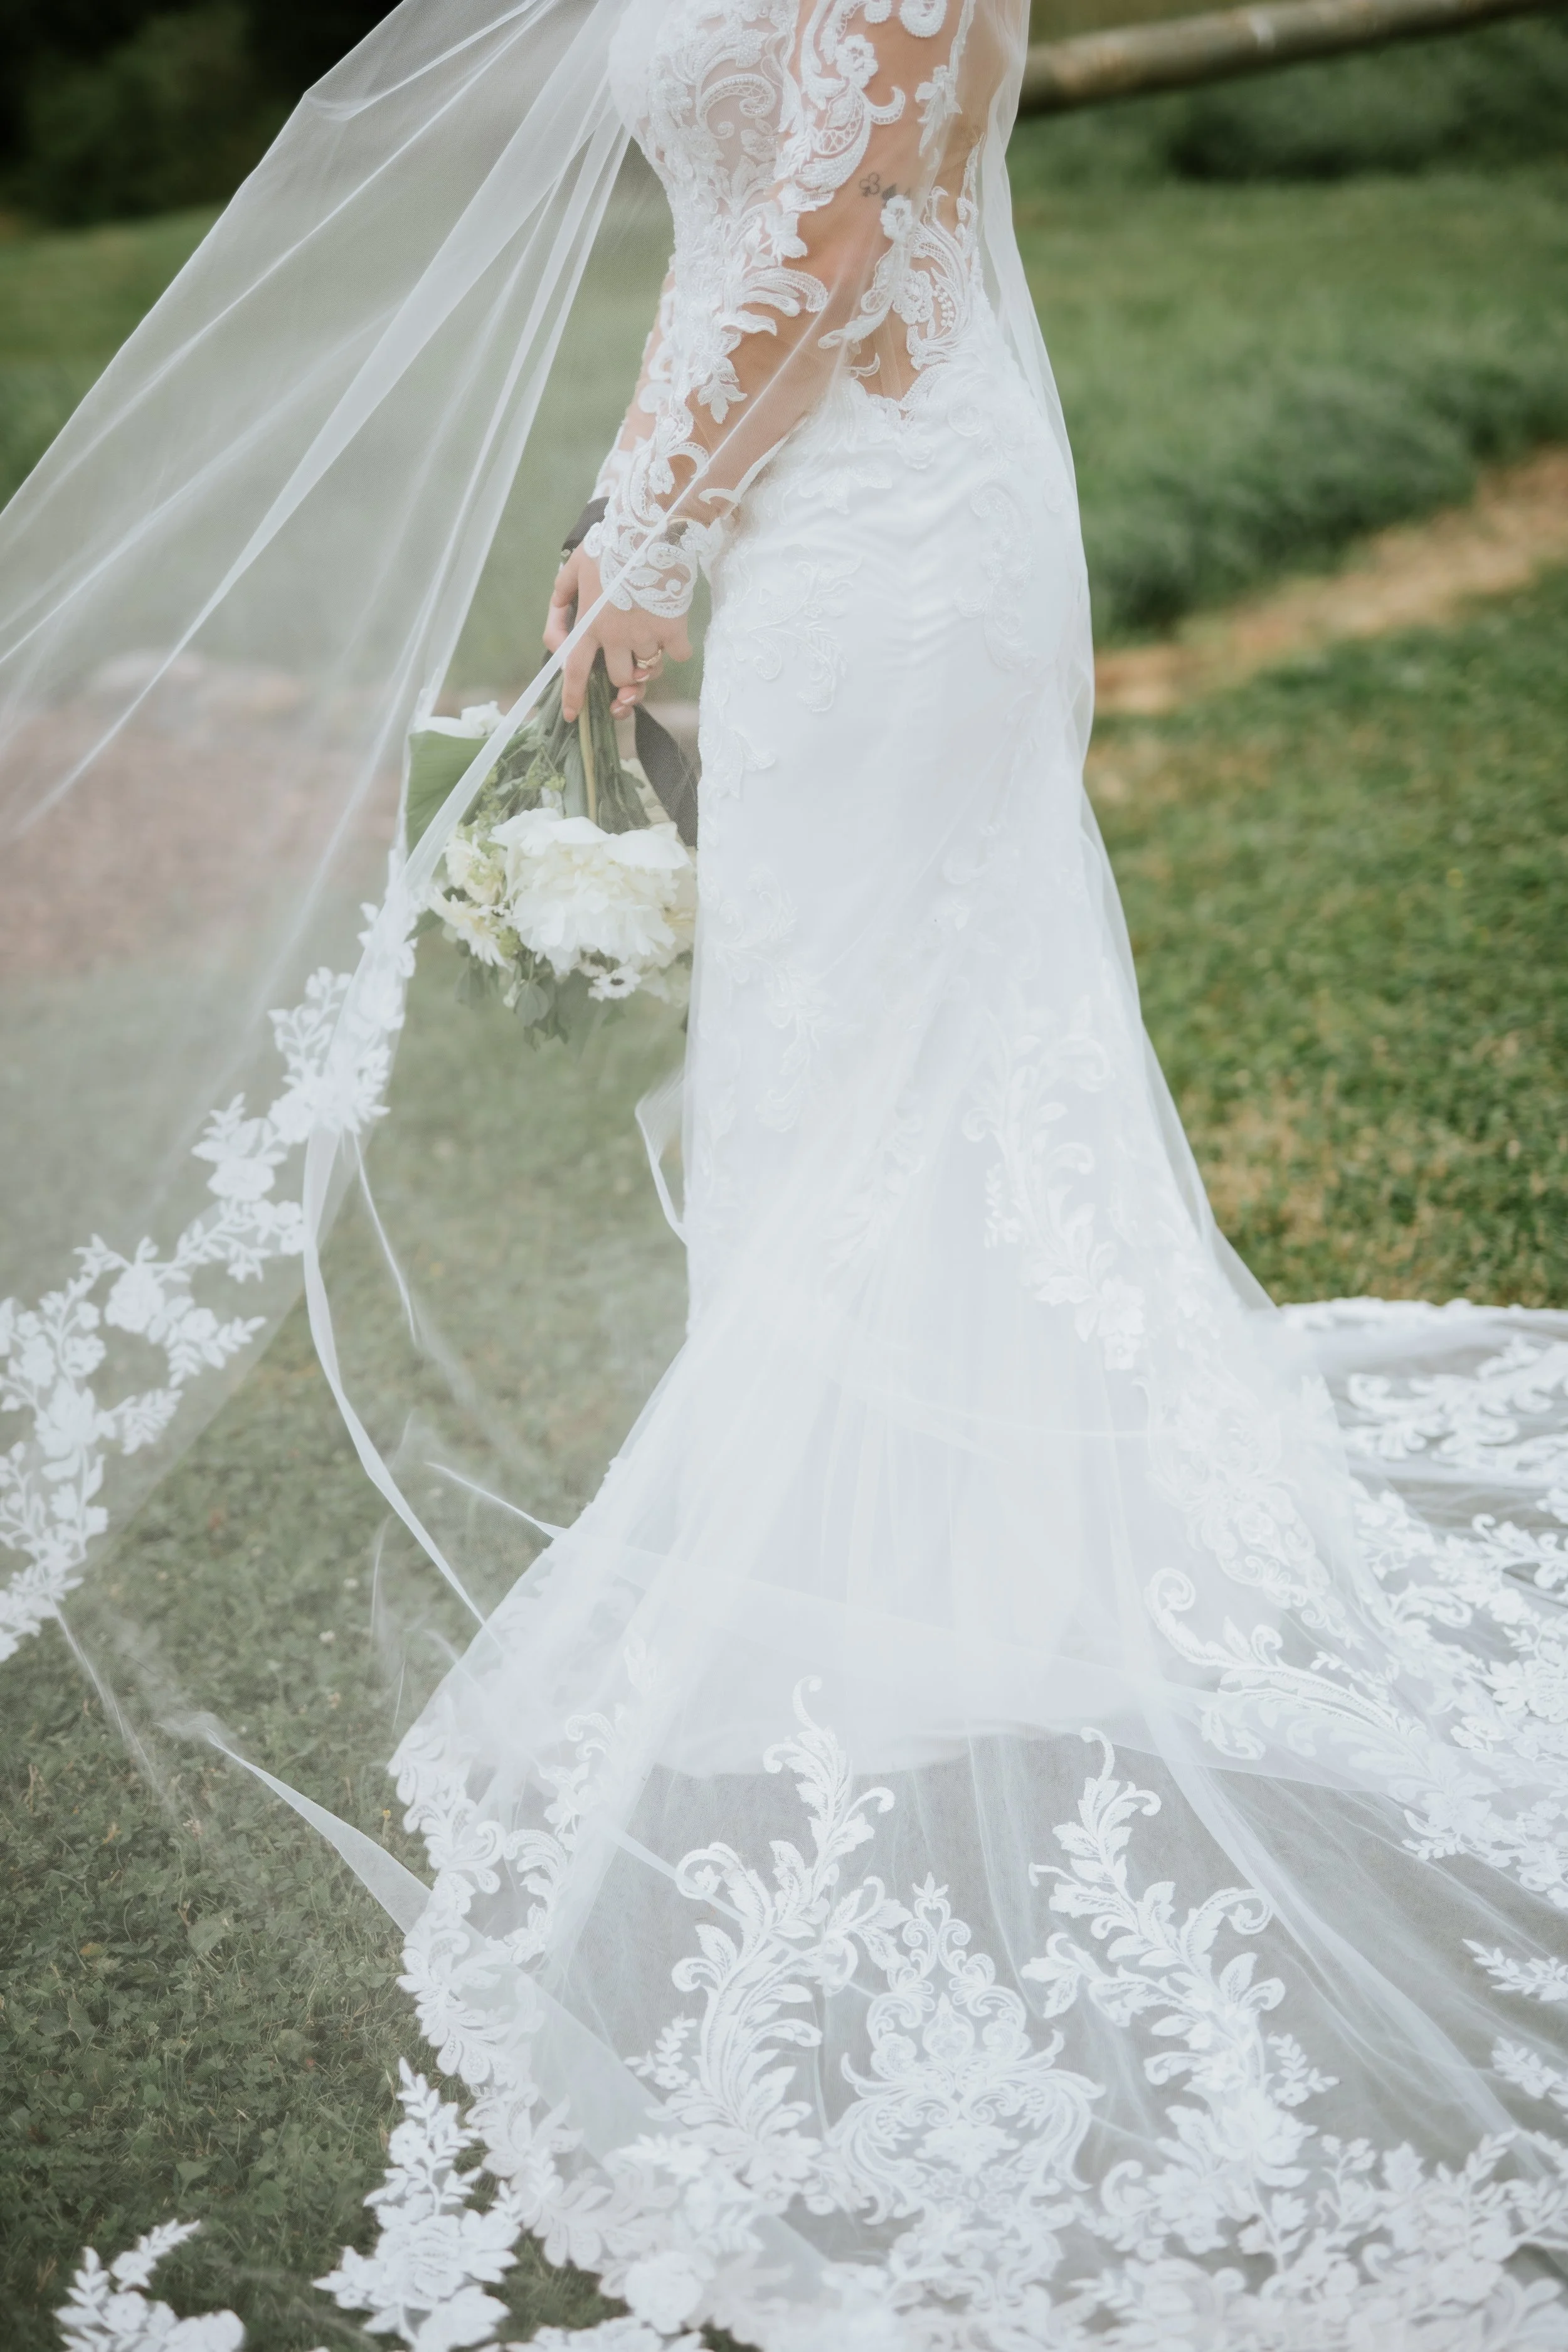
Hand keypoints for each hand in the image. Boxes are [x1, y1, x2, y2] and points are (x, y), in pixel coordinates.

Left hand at [544, 546, 690, 721]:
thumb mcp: (574, 565)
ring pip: (648, 670)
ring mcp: (646, 635)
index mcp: (590, 623)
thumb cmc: (611, 544)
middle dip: (621, 675)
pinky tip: (672, 634)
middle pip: (618, 677)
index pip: (575, 669)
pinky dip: (676, 649)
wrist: (651, 529)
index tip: (572, 714)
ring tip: (649, 638)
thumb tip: (557, 622)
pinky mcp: (674, 629)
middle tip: (627, 661)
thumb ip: (561, 595)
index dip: (572, 696)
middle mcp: (616, 636)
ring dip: (647, 661)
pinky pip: (677, 655)